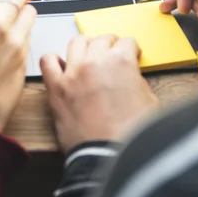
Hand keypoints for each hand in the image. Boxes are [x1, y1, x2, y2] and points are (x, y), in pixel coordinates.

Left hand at [41, 35, 157, 151]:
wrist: (109, 157)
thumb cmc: (131, 135)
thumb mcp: (150, 102)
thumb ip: (137, 81)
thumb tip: (130, 76)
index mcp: (121, 61)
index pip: (127, 42)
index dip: (131, 50)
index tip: (130, 55)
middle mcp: (95, 61)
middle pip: (102, 39)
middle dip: (110, 45)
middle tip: (112, 55)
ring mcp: (73, 73)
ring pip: (76, 42)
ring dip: (85, 46)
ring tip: (88, 56)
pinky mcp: (56, 88)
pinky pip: (47, 61)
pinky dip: (53, 60)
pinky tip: (61, 67)